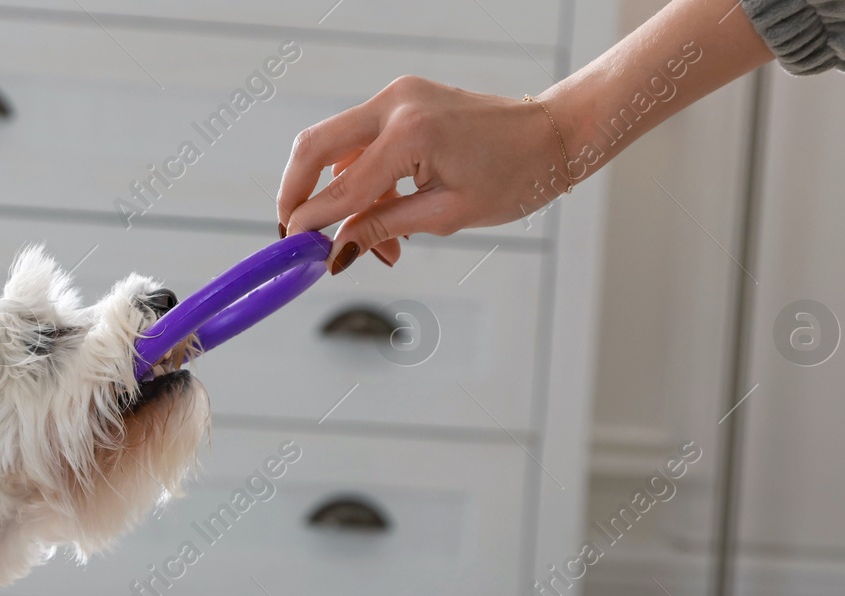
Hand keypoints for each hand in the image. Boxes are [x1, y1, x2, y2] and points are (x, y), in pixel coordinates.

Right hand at [277, 77, 566, 271]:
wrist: (551, 136)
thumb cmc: (514, 175)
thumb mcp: (446, 215)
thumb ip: (384, 227)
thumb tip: (338, 251)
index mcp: (412, 132)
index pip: (344, 186)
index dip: (314, 222)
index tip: (293, 248)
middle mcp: (397, 103)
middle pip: (316, 145)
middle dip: (297, 192)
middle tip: (293, 234)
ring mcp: (398, 96)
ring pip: (338, 148)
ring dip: (341, 197)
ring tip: (375, 246)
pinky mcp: (403, 100)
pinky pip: (363, 143)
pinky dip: (363, 182)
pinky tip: (386, 217)